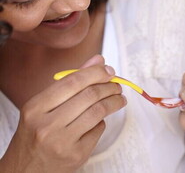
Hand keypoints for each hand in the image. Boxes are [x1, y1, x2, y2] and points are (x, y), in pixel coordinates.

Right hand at [0, 55, 125, 172]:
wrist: (26, 169)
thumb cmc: (36, 133)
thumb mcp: (44, 106)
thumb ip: (71, 81)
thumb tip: (98, 61)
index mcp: (36, 107)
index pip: (73, 81)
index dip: (96, 72)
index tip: (109, 70)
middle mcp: (47, 125)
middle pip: (89, 96)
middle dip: (109, 87)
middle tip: (117, 85)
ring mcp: (62, 142)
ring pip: (98, 112)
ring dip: (114, 102)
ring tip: (119, 98)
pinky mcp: (76, 155)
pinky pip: (98, 129)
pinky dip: (103, 121)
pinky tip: (101, 119)